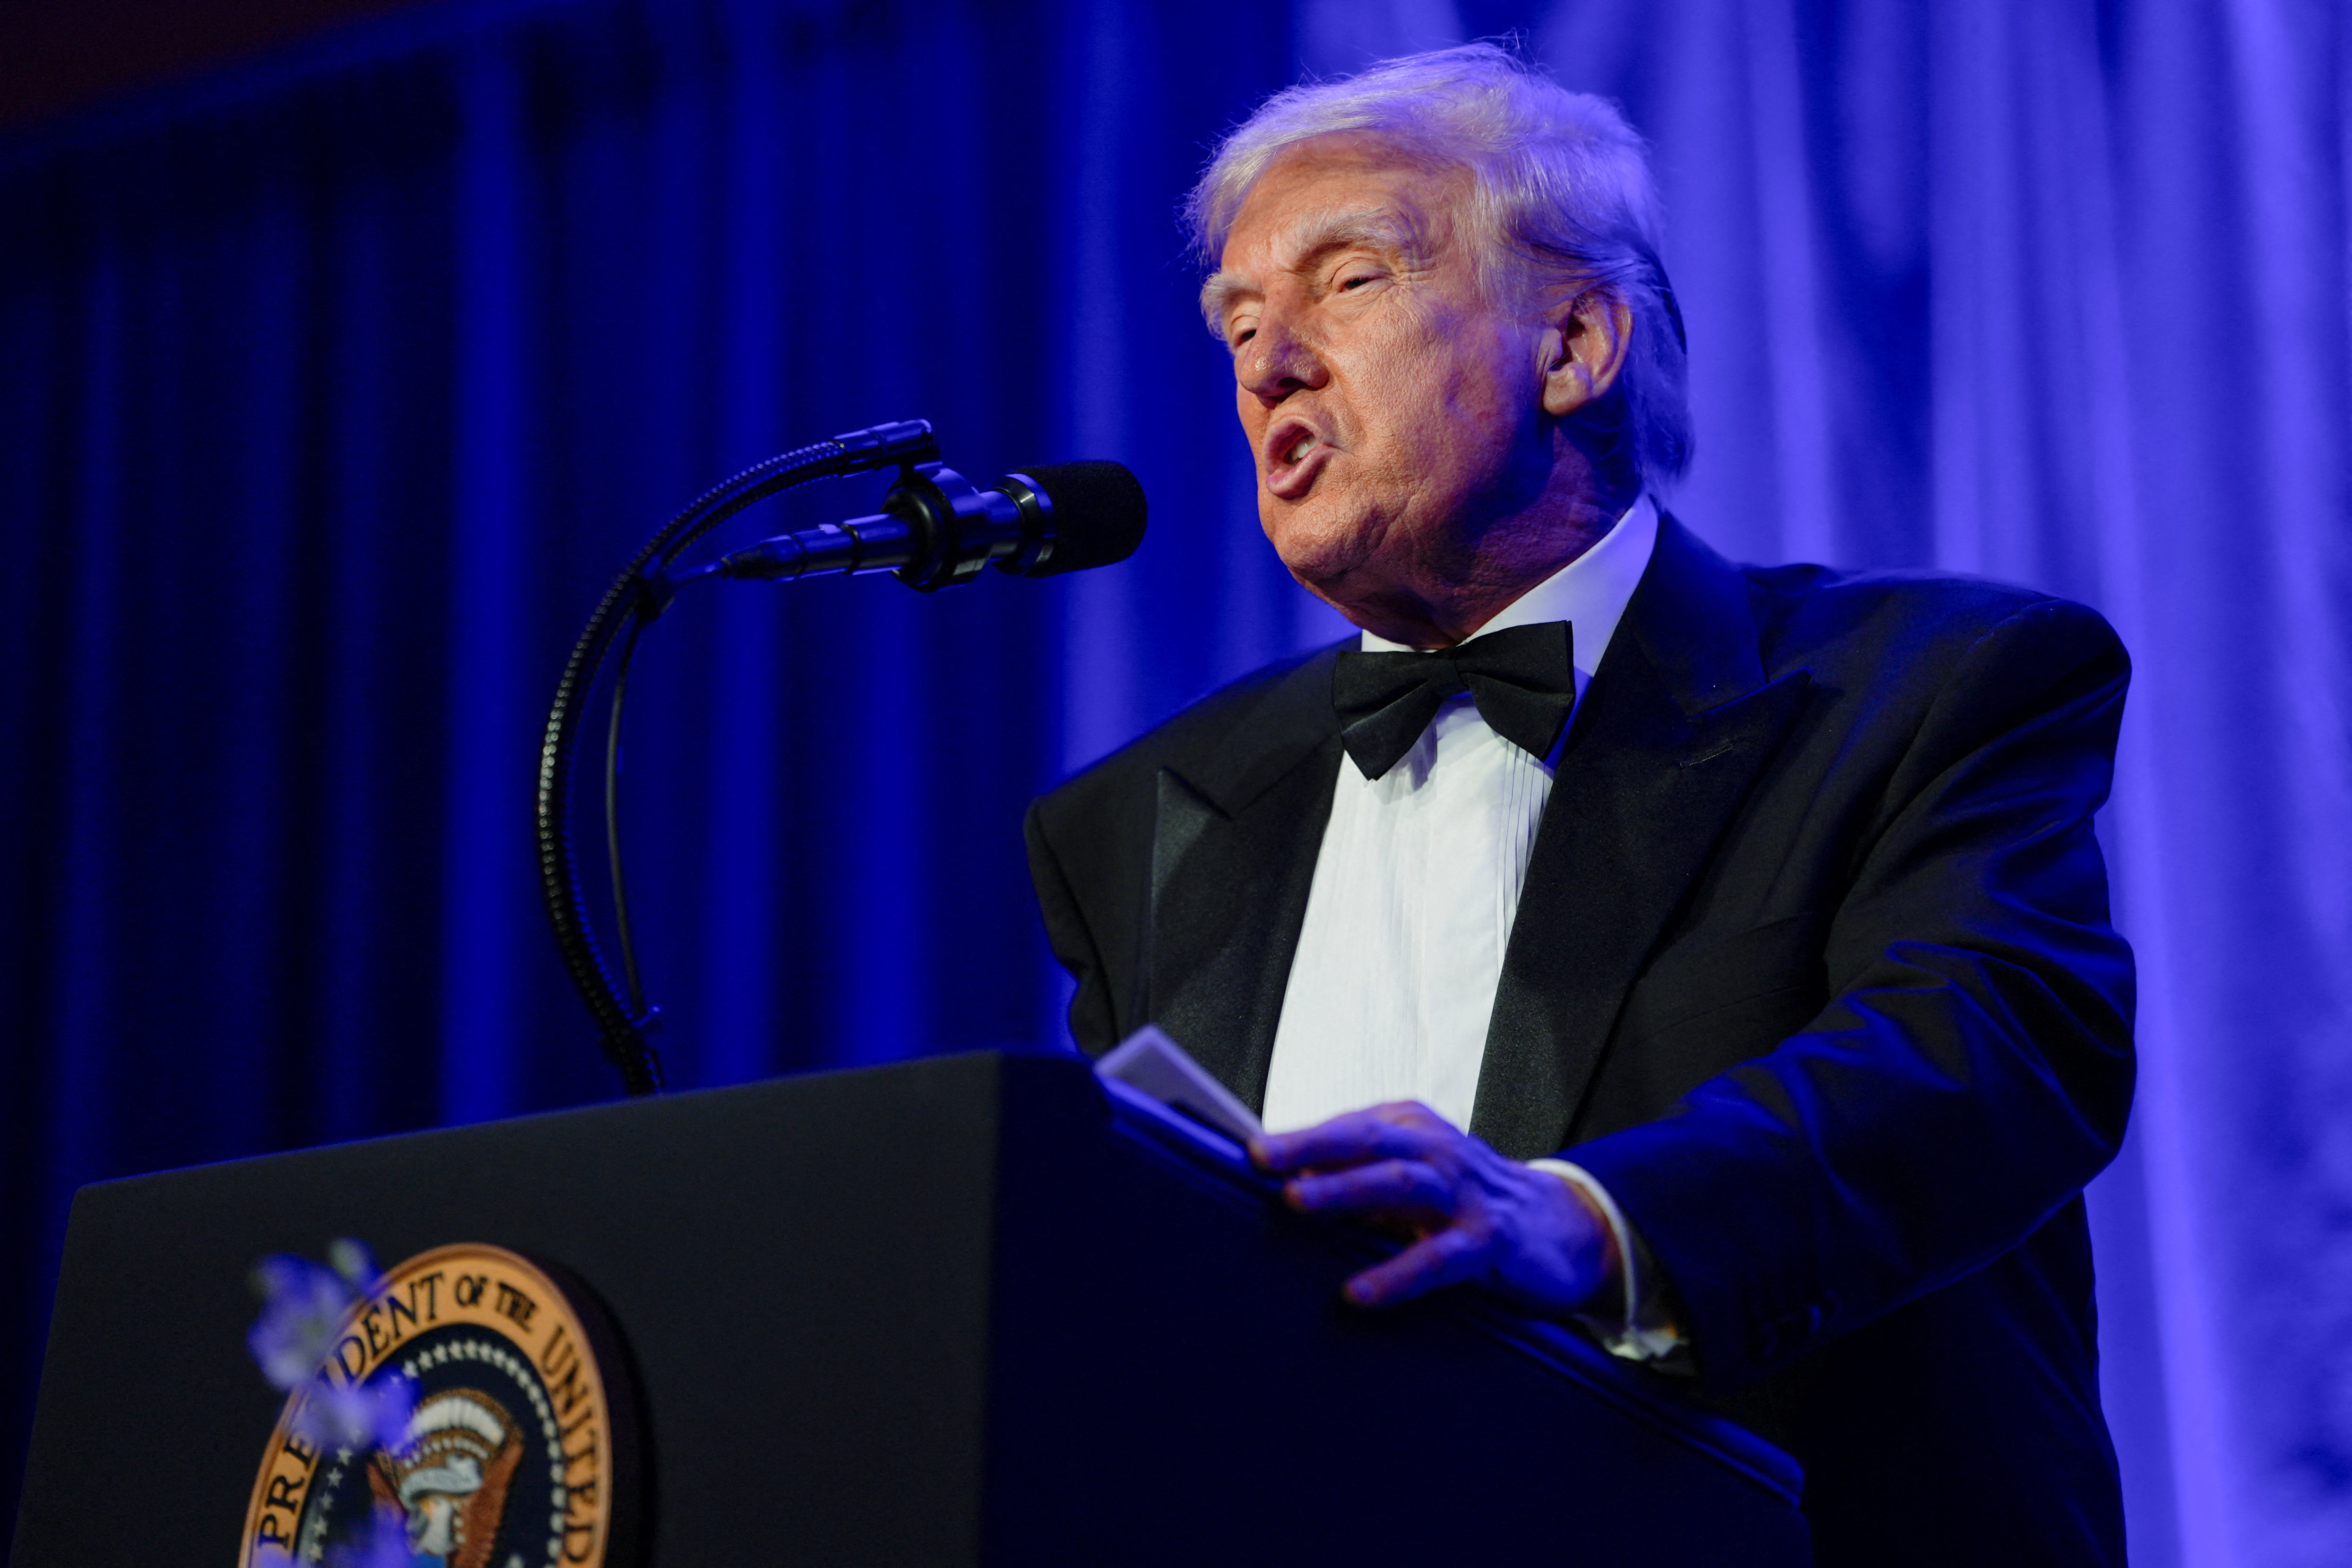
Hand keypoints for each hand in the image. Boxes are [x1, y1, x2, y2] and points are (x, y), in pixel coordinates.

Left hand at [1249, 1101, 1620, 1316]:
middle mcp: (1438, 1151)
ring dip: (1345, 1191)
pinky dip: (1397, 1272)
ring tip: (1295, 1202)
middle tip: (1260, 1159)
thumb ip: (1357, 1177)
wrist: (1564, 1227)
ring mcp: (1465, 1195)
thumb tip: (1282, 1185)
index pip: (1347, 1127)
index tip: (1245, 1147)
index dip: (1297, 1135)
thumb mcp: (1414, 1177)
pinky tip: (1359, 1292)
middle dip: (1312, 1146)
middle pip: (1368, 1140)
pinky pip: (1438, 1257)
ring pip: (1400, 1183)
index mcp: (1414, 1129)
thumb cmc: (1469, 1202)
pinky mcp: (1489, 1241)